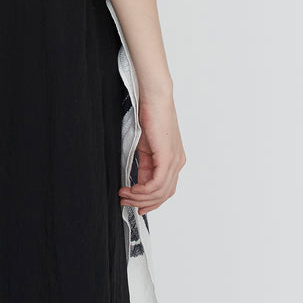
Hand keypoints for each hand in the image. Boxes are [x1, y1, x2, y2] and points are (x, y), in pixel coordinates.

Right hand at [118, 91, 185, 215]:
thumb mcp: (145, 146)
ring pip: (160, 192)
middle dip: (143, 202)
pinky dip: (143, 190)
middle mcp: (177, 162)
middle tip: (126, 202)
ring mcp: (174, 161)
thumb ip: (145, 164)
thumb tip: (139, 182)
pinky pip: (157, 183)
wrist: (154, 97)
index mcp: (174, 160)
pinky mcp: (168, 157)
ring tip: (124, 195)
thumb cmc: (150, 115)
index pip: (165, 189)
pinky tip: (132, 189)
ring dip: (140, 197)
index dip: (150, 201)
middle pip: (163, 194)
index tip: (135, 205)